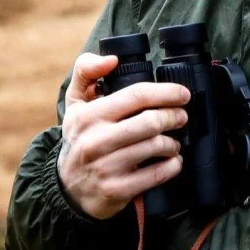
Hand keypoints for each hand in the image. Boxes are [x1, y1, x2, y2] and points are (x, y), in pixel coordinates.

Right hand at [57, 52, 189, 219]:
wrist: (67, 188)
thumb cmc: (80, 136)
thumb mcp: (75, 101)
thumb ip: (86, 70)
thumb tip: (112, 59)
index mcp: (89, 115)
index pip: (136, 95)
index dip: (165, 92)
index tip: (182, 93)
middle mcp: (96, 141)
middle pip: (150, 122)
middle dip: (173, 116)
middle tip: (182, 116)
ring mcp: (106, 168)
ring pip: (154, 147)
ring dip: (173, 142)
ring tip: (174, 140)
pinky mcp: (116, 191)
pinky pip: (154, 176)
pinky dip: (171, 166)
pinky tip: (173, 161)